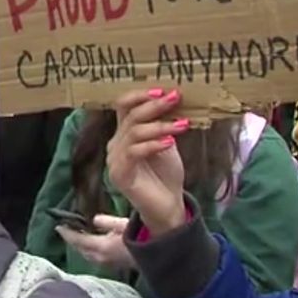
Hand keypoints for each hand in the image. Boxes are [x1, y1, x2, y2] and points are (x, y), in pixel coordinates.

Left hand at [55, 215, 134, 270]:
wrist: (155, 254)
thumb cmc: (141, 236)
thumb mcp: (122, 224)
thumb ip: (106, 221)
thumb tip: (93, 219)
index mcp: (101, 246)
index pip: (78, 240)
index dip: (67, 233)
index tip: (58, 226)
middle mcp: (100, 257)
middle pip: (80, 249)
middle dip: (72, 240)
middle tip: (66, 229)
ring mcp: (106, 263)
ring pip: (86, 254)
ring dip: (80, 245)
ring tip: (77, 234)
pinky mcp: (112, 265)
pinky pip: (94, 257)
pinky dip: (88, 250)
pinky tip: (90, 243)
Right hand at [107, 89, 188, 238]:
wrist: (167, 207)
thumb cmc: (166, 175)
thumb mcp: (166, 143)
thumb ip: (162, 125)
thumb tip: (172, 100)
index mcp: (124, 134)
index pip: (123, 106)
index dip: (140, 96)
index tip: (163, 90)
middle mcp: (115, 144)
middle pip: (130, 116)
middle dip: (154, 105)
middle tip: (175, 97)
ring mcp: (115, 160)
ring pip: (134, 133)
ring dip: (160, 125)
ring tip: (182, 124)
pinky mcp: (120, 175)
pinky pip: (134, 152)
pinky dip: (153, 144)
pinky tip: (170, 142)